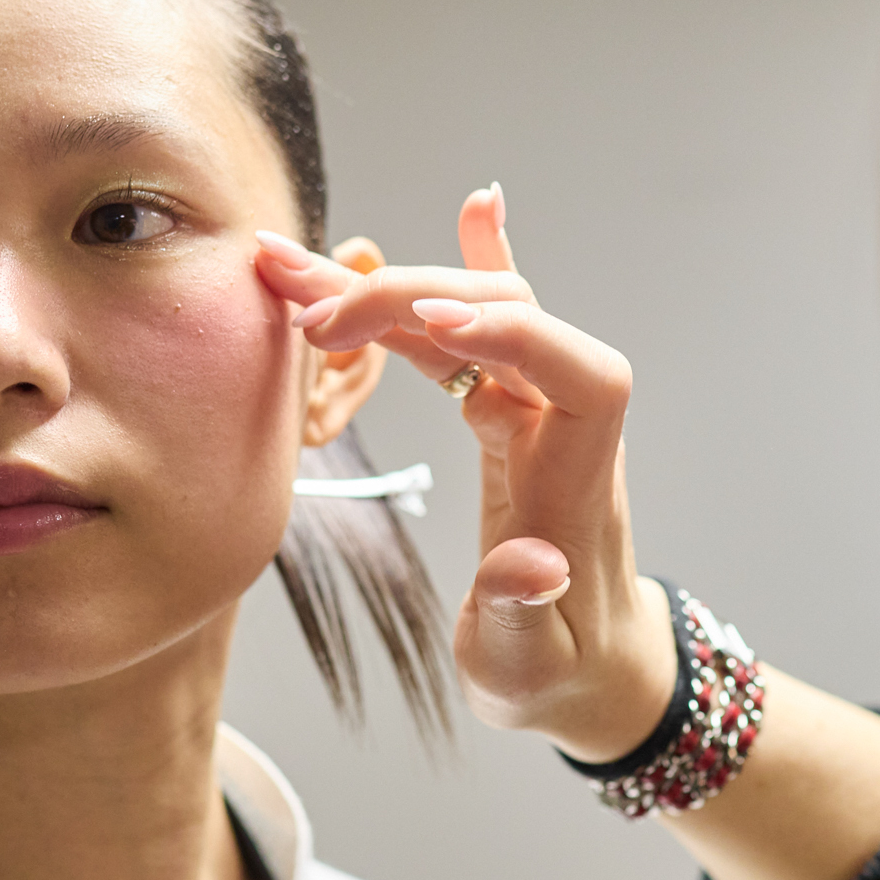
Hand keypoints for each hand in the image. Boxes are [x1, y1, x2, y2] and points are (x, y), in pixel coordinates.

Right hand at [253, 187, 676, 759]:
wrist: (588, 670)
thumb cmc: (556, 673)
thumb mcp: (526, 670)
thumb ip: (522, 617)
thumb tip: (533, 564)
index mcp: (577, 480)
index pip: (575, 376)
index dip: (517, 336)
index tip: (440, 330)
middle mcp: (563, 427)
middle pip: (510, 320)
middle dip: (414, 300)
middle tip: (310, 315)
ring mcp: (535, 413)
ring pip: (475, 316)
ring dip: (393, 286)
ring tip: (291, 266)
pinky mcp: (509, 415)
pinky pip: (492, 328)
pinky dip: (478, 266)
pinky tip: (477, 206)